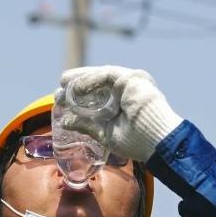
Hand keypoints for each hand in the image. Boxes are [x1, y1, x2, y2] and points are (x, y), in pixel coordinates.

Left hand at [57, 66, 182, 162]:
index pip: (96, 97)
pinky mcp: (132, 78)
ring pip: (100, 76)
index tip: (61, 101)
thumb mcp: (105, 133)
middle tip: (59, 92)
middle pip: (96, 84)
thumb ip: (86, 126)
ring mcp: (130, 84)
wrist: (156, 141)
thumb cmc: (137, 142)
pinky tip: (78, 88)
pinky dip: (91, 79)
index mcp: (122, 106)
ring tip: (64, 86)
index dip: (78, 97)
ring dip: (80, 80)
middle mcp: (126, 92)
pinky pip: (107, 74)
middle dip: (76, 85)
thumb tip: (64, 122)